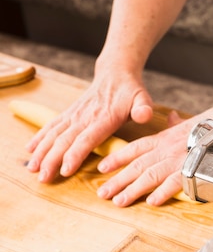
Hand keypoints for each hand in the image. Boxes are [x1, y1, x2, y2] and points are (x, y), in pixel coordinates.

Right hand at [25, 70, 153, 181]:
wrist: (115, 73)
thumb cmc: (131, 91)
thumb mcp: (142, 99)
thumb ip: (143, 108)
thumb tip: (144, 115)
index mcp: (103, 118)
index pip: (86, 139)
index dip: (75, 155)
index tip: (65, 170)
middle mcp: (85, 117)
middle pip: (65, 140)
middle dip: (52, 160)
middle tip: (43, 178)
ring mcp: (75, 115)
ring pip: (54, 134)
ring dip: (42, 152)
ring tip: (32, 168)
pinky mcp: (69, 113)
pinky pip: (51, 126)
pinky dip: (40, 137)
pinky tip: (31, 150)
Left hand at [95, 111, 195, 206]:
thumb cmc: (208, 127)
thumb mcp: (189, 123)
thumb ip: (177, 124)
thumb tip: (172, 117)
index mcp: (164, 138)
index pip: (135, 148)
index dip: (118, 158)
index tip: (102, 167)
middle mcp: (166, 149)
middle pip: (136, 166)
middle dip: (118, 180)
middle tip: (102, 193)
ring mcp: (177, 160)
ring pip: (149, 176)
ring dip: (132, 190)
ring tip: (118, 202)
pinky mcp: (191, 169)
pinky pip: (174, 183)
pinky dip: (162, 192)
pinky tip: (151, 202)